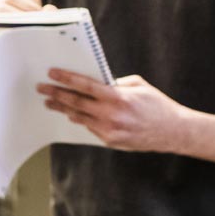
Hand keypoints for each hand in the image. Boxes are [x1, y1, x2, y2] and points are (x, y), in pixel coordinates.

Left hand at [38, 69, 192, 152]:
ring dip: (63, 109)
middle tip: (42, 89)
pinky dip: (81, 119)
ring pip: (79, 117)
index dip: (66, 79)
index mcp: (118, 98)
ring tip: (50, 102)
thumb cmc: (157, 105)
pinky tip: (72, 113)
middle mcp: (111, 115)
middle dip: (56, 94)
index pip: (85, 86)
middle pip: (76, 103)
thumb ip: (115, 84)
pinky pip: (91, 128)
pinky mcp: (110, 141)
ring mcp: (110, 131)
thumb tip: (95, 83)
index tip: (52, 73)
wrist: (173, 132)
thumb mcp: (138, 86)